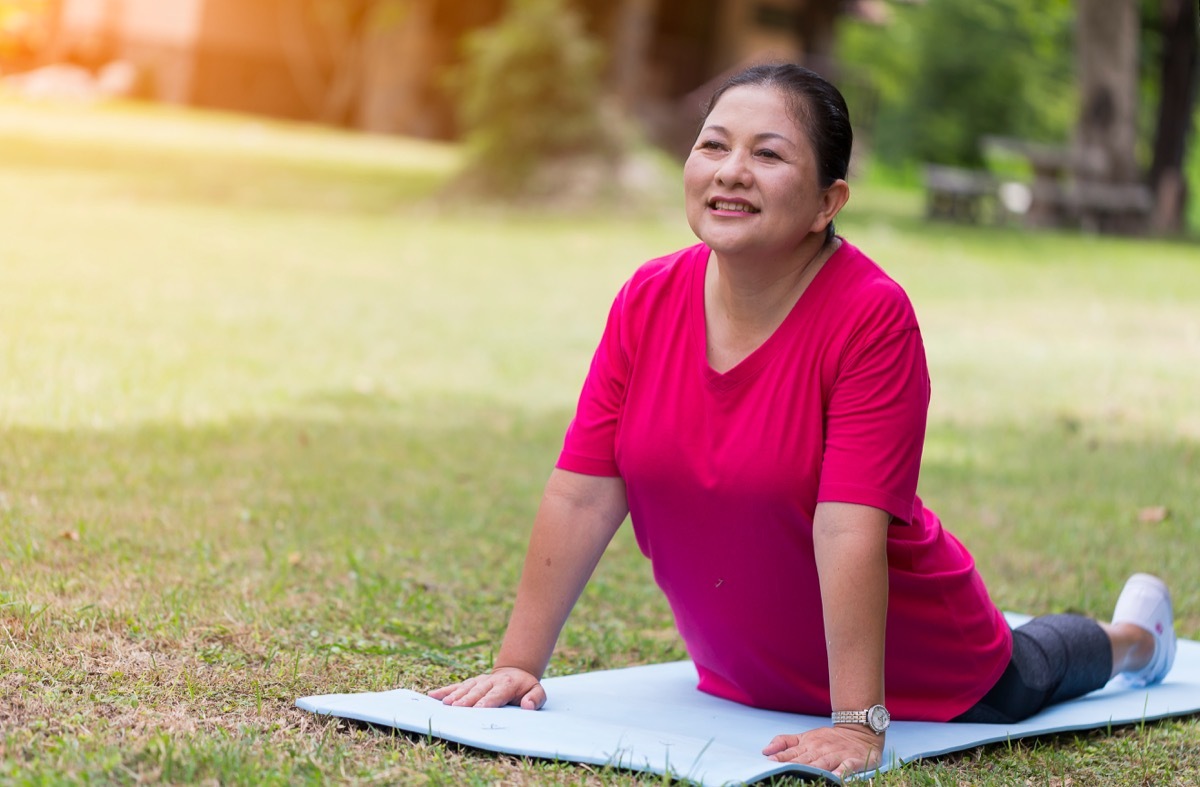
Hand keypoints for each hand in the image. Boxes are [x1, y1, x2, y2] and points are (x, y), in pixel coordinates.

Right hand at [427, 666, 545, 709]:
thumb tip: (527, 705)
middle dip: (467, 699)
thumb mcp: (537, 691)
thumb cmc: (525, 688)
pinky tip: (433, 695)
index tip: (478, 708)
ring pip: (466, 688)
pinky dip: (445, 690)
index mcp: (507, 684)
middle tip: (457, 708)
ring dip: (455, 695)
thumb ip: (535, 698)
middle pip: (478, 691)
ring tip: (445, 704)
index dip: (487, 701)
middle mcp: (490, 681)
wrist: (515, 673)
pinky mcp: (471, 682)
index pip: (496, 694)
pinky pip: (457, 686)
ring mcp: (479, 680)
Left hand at [762, 726, 883, 777]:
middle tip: (782, 771)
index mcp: (808, 744)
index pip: (792, 752)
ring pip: (824, 763)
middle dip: (794, 765)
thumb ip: (785, 742)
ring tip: (805, 775)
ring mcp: (837, 754)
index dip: (782, 757)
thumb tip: (765, 751)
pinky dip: (842, 771)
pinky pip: (847, 766)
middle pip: (806, 759)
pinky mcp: (853, 760)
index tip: (771, 762)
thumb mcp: (805, 737)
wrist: (859, 732)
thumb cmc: (827, 739)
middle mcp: (821, 749)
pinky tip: (836, 777)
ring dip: (814, 769)